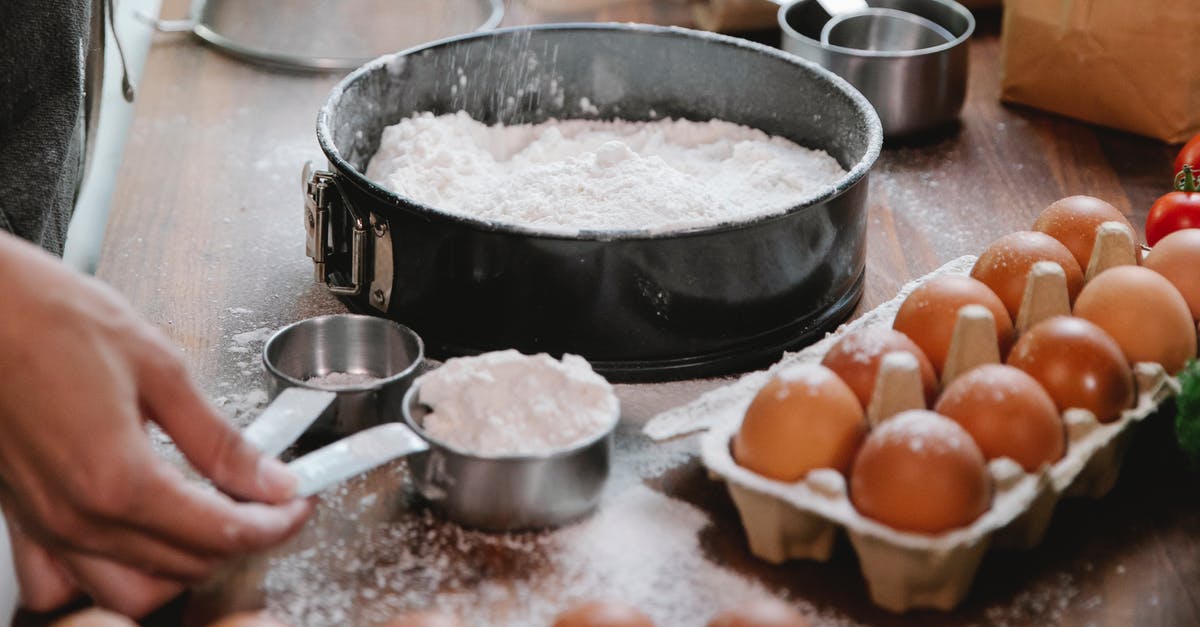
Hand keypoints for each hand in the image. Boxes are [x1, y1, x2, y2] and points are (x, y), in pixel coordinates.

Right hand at [0, 233, 311, 614]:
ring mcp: (45, 524)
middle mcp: (78, 516)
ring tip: (215, 517)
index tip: (301, 502)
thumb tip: (268, 477)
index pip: (224, 533)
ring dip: (183, 565)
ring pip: (131, 591)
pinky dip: (112, 573)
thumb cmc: (46, 319)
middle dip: (242, 538)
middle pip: (186, 566)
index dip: (278, 523)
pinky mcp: (22, 517)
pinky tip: (139, 537)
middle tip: (269, 500)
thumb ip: (218, 438)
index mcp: (118, 479)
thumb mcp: (158, 368)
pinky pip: (65, 581)